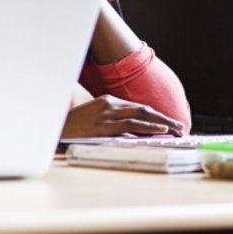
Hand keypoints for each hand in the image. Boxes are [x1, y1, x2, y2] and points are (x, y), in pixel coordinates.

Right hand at [61, 95, 184, 138]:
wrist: (52, 127)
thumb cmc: (73, 126)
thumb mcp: (94, 118)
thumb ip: (112, 120)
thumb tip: (132, 132)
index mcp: (108, 101)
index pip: (138, 107)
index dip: (156, 115)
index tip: (169, 123)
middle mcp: (109, 105)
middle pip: (144, 109)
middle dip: (164, 118)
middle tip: (179, 127)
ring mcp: (106, 115)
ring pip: (141, 116)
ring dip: (162, 123)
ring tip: (176, 130)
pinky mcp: (102, 126)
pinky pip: (130, 126)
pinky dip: (147, 127)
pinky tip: (160, 130)